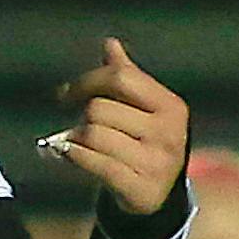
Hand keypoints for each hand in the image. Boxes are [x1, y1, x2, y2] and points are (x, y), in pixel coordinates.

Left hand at [39, 37, 189, 216]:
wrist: (155, 195)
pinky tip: (73, 157)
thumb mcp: (140, 109)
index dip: (86, 81)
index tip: (67, 93)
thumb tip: (110, 43)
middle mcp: (169, 133)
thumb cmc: (141, 142)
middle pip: (99, 107)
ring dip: (76, 139)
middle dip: (82, 116)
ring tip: (82, 145)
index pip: (120, 76)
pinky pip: (91, 161)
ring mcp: (157, 162)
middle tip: (82, 127)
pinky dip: (74, 156)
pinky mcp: (140, 188)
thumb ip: (125, 77)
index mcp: (171, 106)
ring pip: (91, 134)